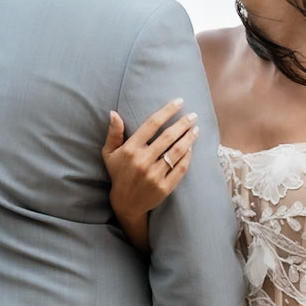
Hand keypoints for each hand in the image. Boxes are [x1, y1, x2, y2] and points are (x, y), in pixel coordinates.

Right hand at [102, 100, 196, 249]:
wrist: (126, 203)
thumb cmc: (119, 173)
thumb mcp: (110, 153)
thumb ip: (114, 133)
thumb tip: (114, 113)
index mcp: (131, 149)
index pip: (152, 124)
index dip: (167, 111)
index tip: (179, 102)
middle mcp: (143, 161)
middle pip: (168, 137)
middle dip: (183, 123)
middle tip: (193, 115)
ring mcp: (154, 175)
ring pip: (177, 151)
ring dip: (189, 138)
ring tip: (195, 129)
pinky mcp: (164, 187)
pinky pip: (181, 168)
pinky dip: (188, 156)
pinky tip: (191, 148)